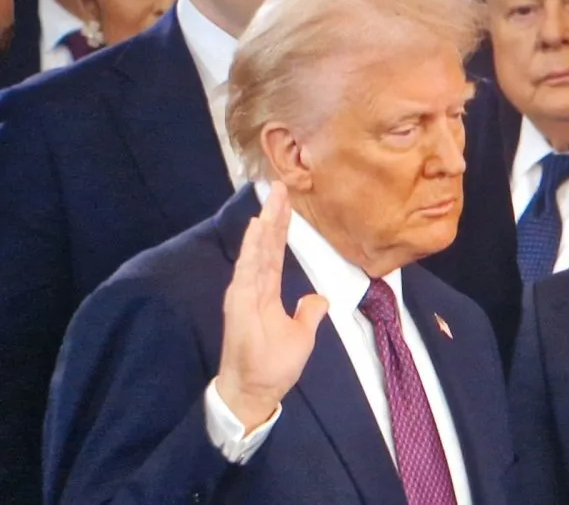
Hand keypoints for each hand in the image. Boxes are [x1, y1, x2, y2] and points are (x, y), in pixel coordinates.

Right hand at [216, 181, 328, 430]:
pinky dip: (253, 247)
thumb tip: (317, 299)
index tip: (285, 202)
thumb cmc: (273, 366)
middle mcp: (253, 287)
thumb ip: (308, 313)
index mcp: (266, 292)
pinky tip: (258, 226)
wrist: (254, 392)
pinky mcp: (240, 304)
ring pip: (257, 251)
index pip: (274, 252)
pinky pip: (248, 270)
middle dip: (273, 215)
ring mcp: (245, 294)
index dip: (280, 227)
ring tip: (272, 196)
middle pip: (265, 245)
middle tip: (279, 185)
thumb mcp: (302, 335)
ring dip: (264, 223)